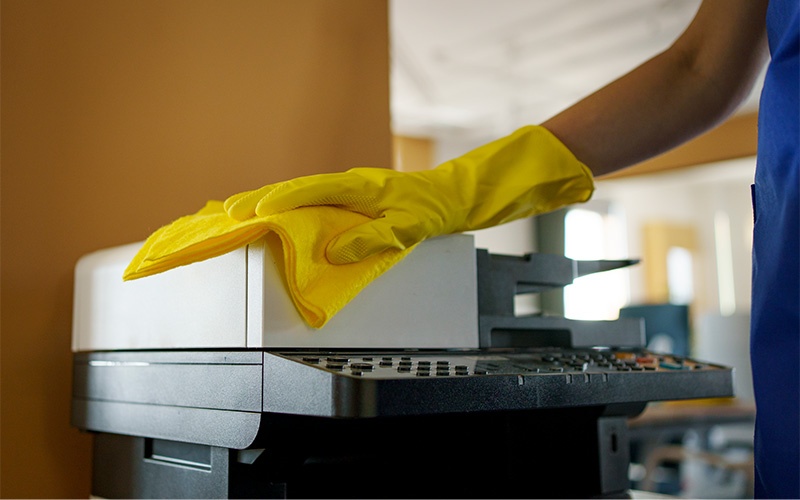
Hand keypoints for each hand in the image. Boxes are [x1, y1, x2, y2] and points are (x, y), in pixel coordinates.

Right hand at [224, 125, 593, 263]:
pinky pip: (316, 206)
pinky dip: (292, 212)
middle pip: (297, 190)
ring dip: (272, 205)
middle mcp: (351, 185)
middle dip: (261, 200)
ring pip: (303, 196)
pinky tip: (280, 223)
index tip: (251, 210)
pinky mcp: (355, 203)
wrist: (459, 197)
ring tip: (239, 215)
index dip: (279, 201)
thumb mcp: (408, 227)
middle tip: (226, 211)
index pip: (311, 190)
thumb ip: (372, 239)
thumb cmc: (436, 209)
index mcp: (360, 186)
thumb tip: (332, 252)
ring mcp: (351, 193)